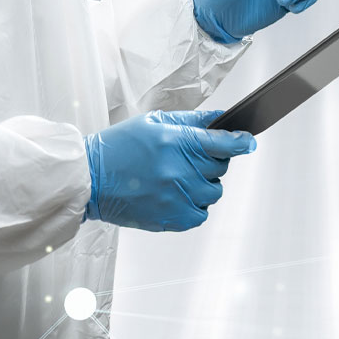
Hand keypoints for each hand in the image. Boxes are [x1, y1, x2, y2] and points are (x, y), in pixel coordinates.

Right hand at [84, 110, 256, 231]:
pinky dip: (195, 205)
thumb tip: (219, 119)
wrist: (90, 179)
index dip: (241, 141)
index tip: (247, 142)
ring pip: (214, 191)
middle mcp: (180, 170)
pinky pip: (201, 214)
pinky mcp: (171, 218)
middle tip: (190, 158)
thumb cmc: (118, 148)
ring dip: (204, 184)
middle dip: (211, 160)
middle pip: (221, 167)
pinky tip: (177, 195)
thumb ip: (190, 121)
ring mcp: (177, 196)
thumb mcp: (153, 122)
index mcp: (176, 142)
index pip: (224, 143)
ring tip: (180, 178)